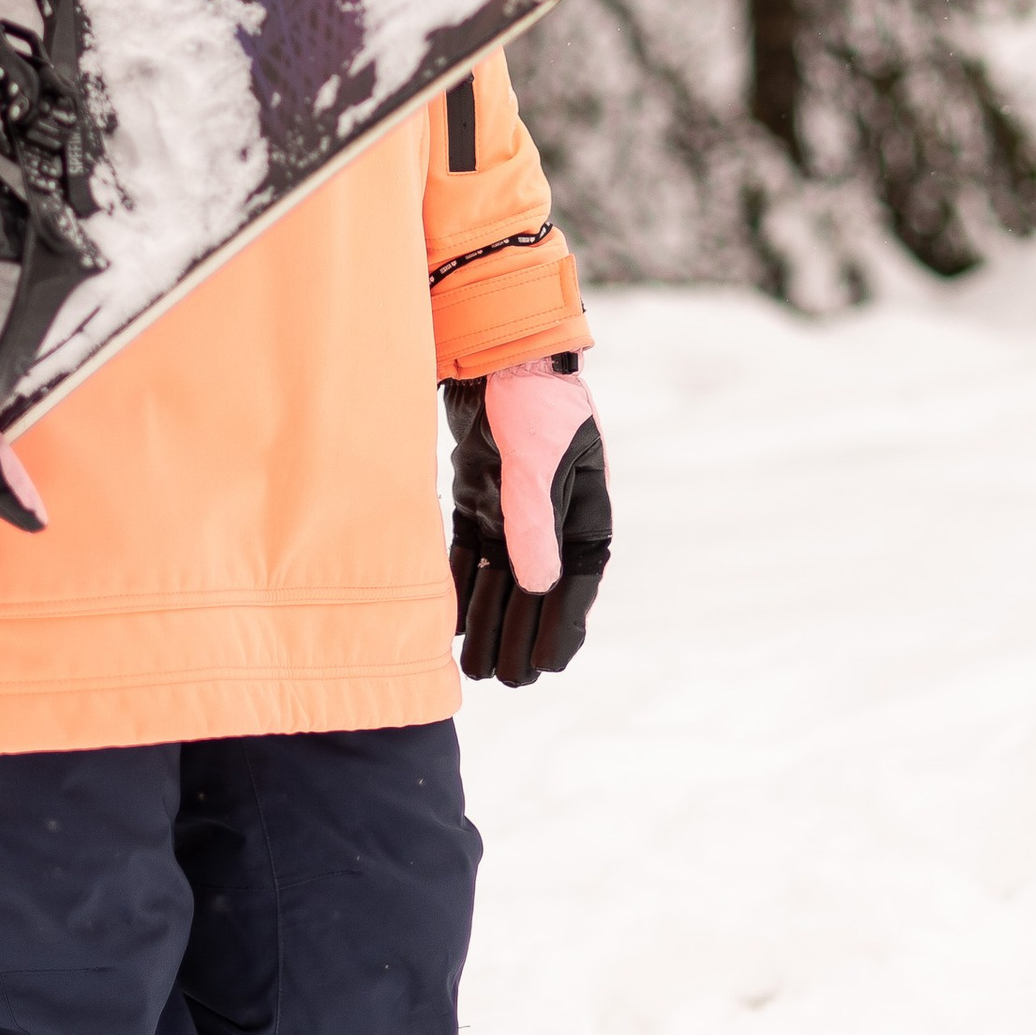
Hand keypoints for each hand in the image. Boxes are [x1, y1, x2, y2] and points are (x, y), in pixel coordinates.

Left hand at [444, 354, 609, 685]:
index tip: (549, 666)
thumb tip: (540, 590)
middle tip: (507, 681)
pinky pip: (470, 554)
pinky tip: (450, 624)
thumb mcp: (536, 464)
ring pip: (500, 579)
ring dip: (489, 621)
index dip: (564, 627)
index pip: (578, 583)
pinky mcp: (478, 498)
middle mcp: (551, 519)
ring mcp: (512, 509)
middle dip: (521, 636)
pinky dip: (462, 588)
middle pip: (536, 591)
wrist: (493, 353)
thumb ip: (534, 525)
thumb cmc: (530, 403)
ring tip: (475, 668)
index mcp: (584, 512)